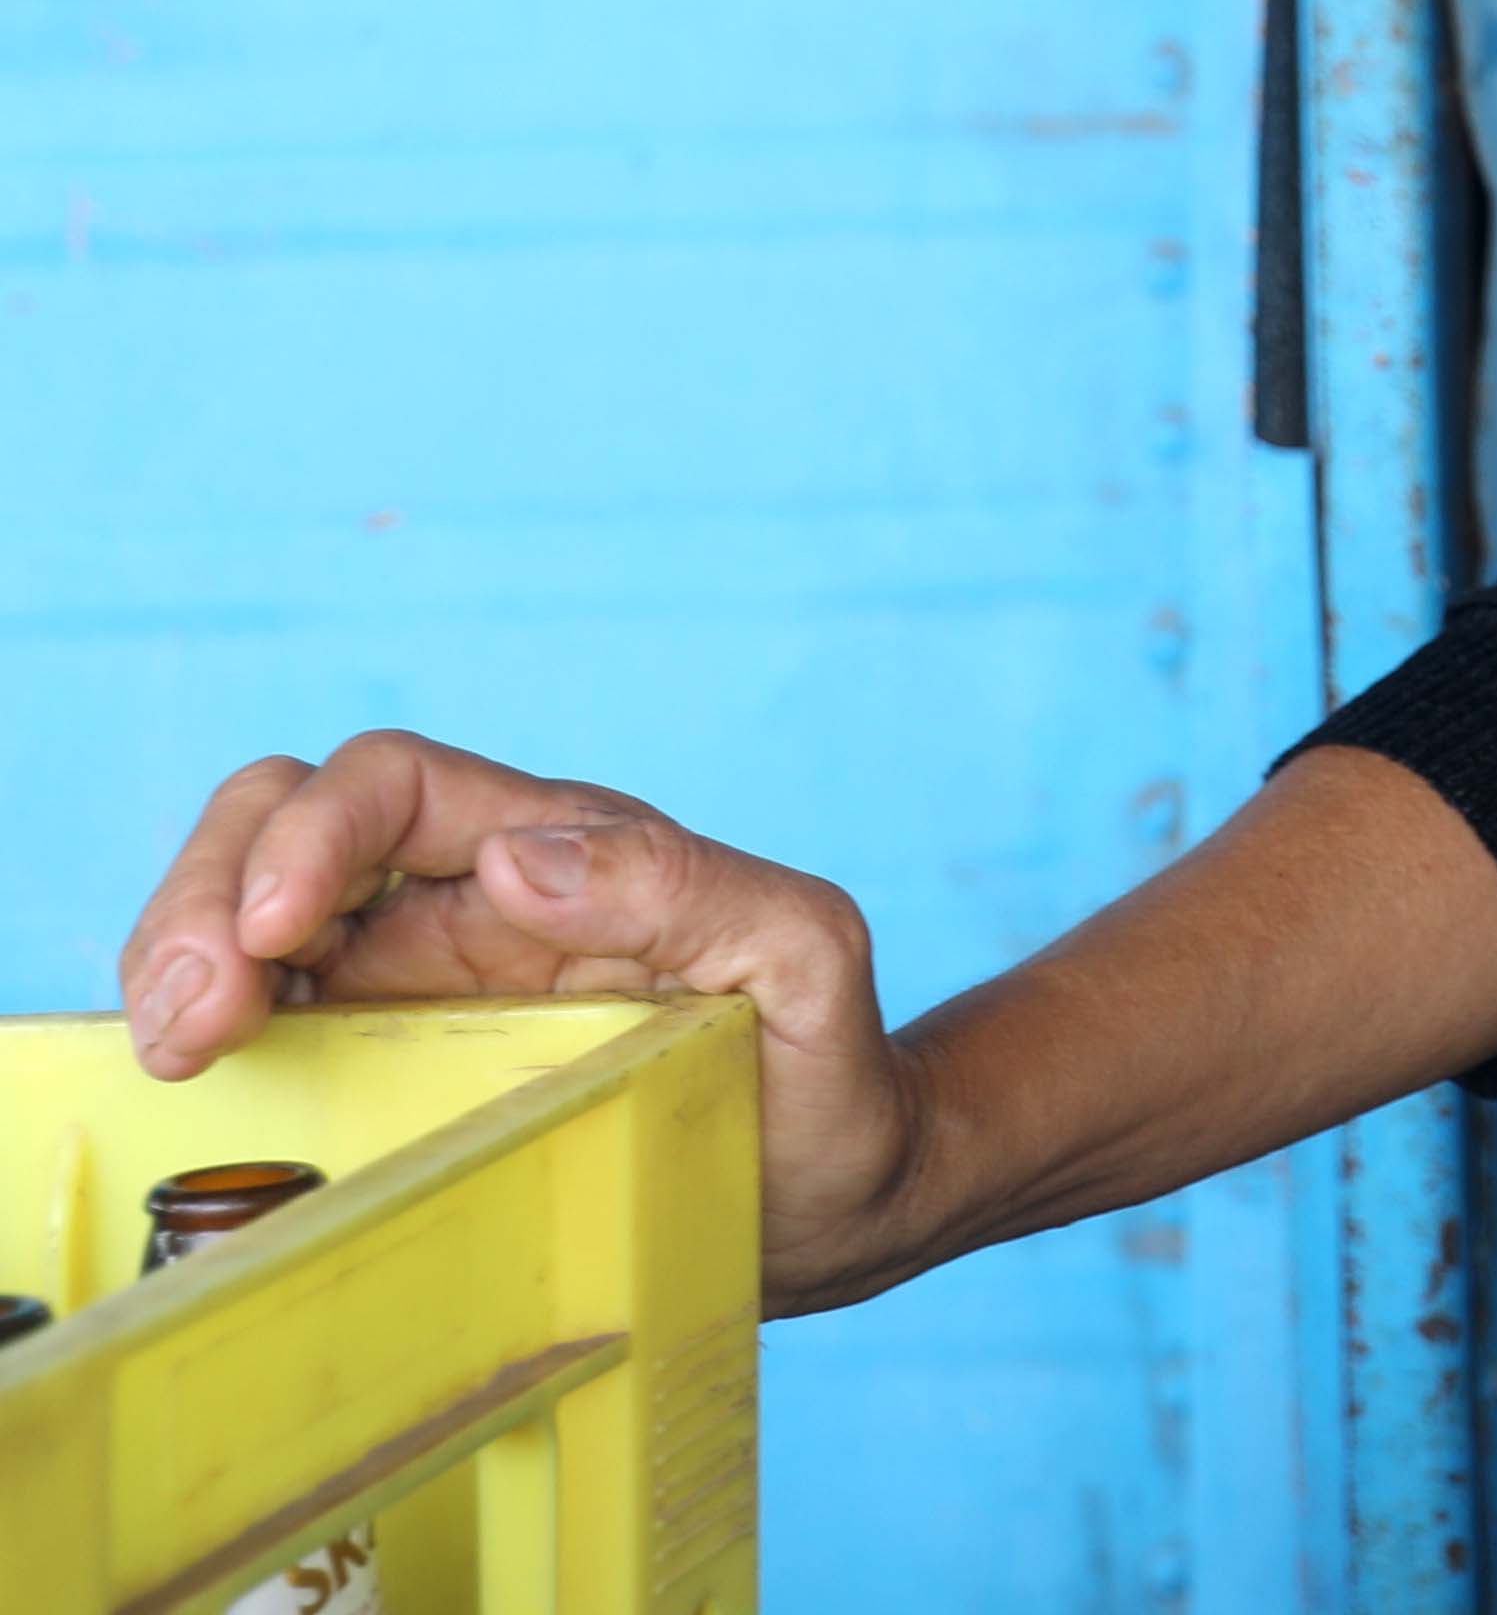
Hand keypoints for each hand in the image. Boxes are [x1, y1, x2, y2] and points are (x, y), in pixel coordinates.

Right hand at [130, 733, 940, 1308]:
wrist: (833, 1195)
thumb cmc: (827, 1069)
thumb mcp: (802, 958)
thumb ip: (687, 888)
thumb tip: (512, 859)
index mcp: (564, 848)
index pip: (395, 784)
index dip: (312, 833)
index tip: (271, 932)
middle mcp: (469, 898)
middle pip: (286, 826)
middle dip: (209, 895)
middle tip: (192, 1018)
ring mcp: (415, 986)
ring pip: (248, 915)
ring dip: (182, 960)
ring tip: (179, 1053)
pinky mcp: (386, 1074)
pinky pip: (265, 1023)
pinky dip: (206, 1035)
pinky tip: (193, 1088)